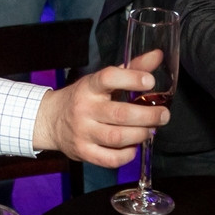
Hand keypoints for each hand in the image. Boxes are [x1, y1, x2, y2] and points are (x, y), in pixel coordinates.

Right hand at [34, 54, 170, 166]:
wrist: (50, 120)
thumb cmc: (83, 98)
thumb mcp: (102, 80)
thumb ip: (132, 69)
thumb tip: (158, 56)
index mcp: (89, 87)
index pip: (108, 78)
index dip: (131, 79)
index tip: (150, 82)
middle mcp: (84, 109)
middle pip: (121, 114)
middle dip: (148, 115)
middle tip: (163, 115)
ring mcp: (82, 132)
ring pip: (117, 137)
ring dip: (141, 134)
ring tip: (150, 130)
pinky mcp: (83, 152)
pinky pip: (110, 159)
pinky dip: (127, 154)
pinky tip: (133, 146)